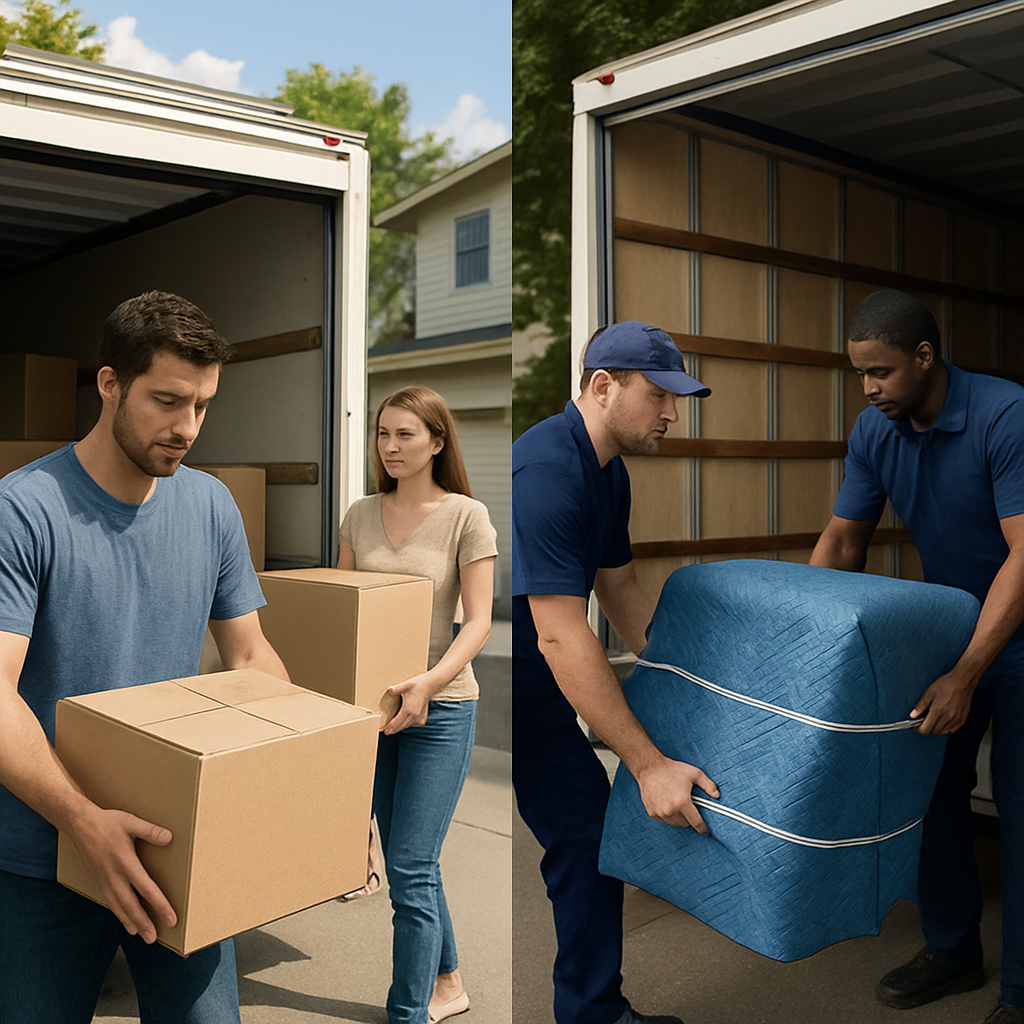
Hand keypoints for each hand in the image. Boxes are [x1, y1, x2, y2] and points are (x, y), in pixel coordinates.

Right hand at [68, 806, 175, 943]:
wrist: (78, 824)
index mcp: (125, 863)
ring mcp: (104, 880)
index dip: (159, 905)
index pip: (146, 889)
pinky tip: (124, 919)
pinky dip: (118, 912)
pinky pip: (110, 900)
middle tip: (154, 939)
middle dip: (143, 923)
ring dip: (130, 922)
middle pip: (131, 905)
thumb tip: (169, 838)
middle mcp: (114, 876)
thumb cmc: (107, 822)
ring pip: (118, 906)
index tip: (171, 919)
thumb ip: (150, 831)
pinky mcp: (98, 880)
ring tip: (140, 935)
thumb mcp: (131, 822)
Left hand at [383, 673, 433, 734]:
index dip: (390, 727)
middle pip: (401, 726)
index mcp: (408, 708)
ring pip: (405, 725)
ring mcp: (416, 714)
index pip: (397, 722)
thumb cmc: (418, 684)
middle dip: (393, 730)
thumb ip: (397, 688)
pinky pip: (409, 722)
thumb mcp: (406, 684)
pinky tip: (400, 724)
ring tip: (391, 730)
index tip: (384, 731)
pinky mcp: (418, 713)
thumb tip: (389, 690)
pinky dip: (403, 725)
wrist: (430, 685)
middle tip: (385, 732)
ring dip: (398, 728)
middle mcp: (412, 714)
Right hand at [635, 757, 719, 832]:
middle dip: (690, 818)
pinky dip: (669, 816)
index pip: (697, 823)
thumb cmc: (672, 769)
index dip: (704, 829)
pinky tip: (669, 804)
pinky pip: (665, 820)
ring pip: (675, 823)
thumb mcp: (694, 773)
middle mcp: (671, 810)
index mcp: (682, 802)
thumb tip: (717, 796)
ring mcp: (660, 812)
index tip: (707, 832)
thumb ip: (708, 785)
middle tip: (690, 807)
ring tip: (679, 805)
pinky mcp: (652, 812)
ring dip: (680, 818)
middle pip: (686, 824)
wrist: (649, 767)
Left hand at [911, 669, 975, 735]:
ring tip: (935, 719)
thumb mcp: (929, 693)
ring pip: (943, 732)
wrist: (963, 682)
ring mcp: (956, 720)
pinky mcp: (962, 720)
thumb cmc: (946, 685)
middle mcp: (948, 718)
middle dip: (928, 728)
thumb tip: (913, 715)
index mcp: (938, 711)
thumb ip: (920, 706)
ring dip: (937, 729)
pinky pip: (953, 730)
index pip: (926, 729)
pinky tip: (944, 720)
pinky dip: (947, 728)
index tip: (918, 725)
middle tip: (926, 720)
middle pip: (934, 732)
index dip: (920, 729)